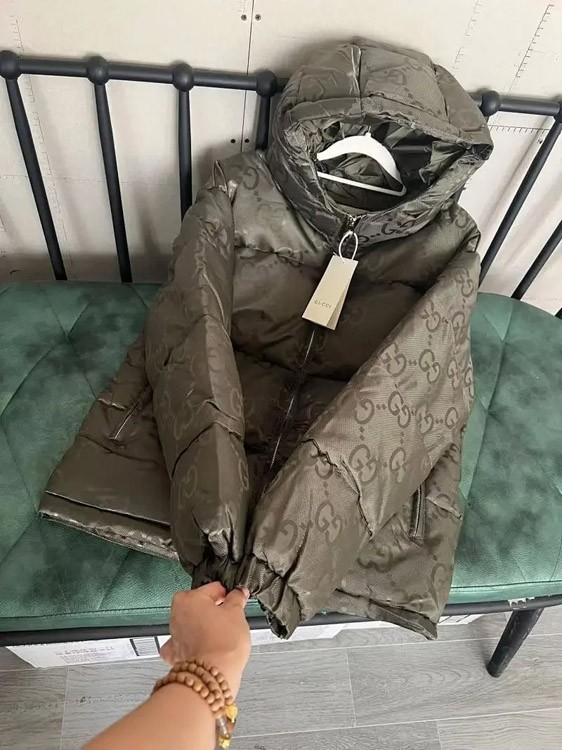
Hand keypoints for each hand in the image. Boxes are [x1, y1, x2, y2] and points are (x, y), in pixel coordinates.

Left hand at [160, 582, 250, 696]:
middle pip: (200, 606)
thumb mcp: (237, 613)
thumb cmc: (222, 644)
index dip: (227, 595)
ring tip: (222, 637)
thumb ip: (236, 598)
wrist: (214, 675)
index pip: (213, 589)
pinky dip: (195, 646)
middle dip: (214, 611)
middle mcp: (176, 615)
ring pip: (192, 625)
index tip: (234, 600)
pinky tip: (207, 648)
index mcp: (188, 599)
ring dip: (204, 628)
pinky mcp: (176, 656)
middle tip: (230, 619)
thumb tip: (238, 593)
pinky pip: (186, 645)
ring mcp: (174, 636)